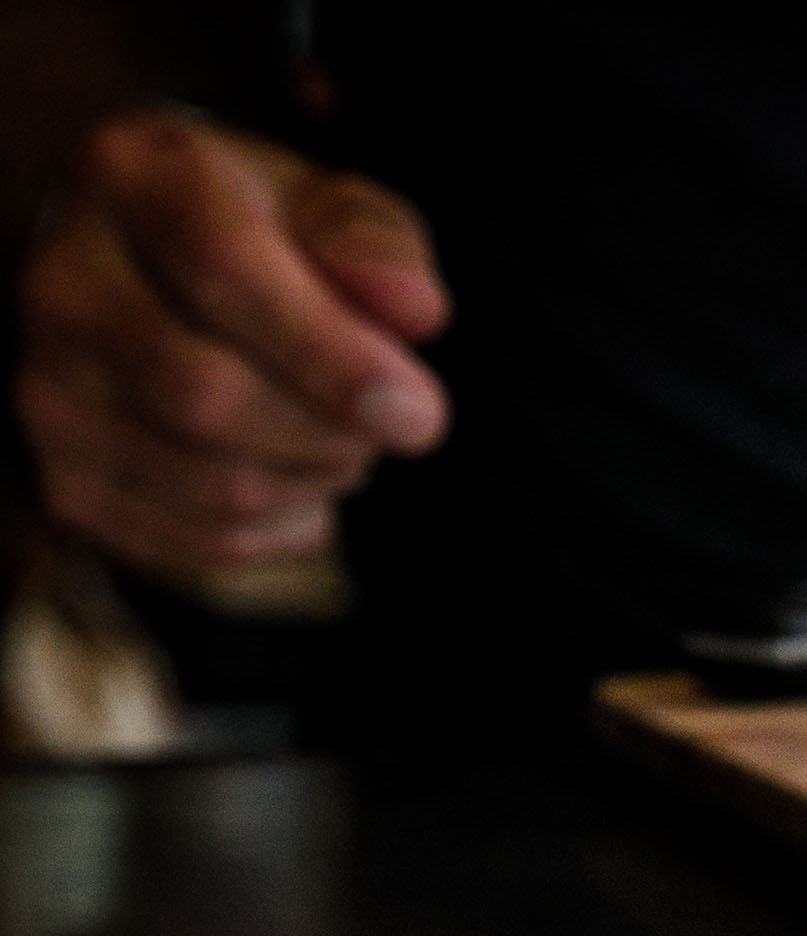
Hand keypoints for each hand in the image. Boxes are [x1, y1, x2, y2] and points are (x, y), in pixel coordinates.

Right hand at [15, 110, 448, 580]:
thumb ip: (376, 244)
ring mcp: (47, 391)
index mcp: (131, 183)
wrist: (152, 286)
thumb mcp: (326, 211)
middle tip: (392, 420)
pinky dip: (289, 526)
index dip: (334, 356)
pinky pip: (209, 541)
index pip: (222, 270)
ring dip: (320, 480)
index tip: (419, 412)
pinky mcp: (66, 482)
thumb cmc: (259, 240)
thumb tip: (412, 308)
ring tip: (342, 438)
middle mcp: (62, 284)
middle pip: (207, 394)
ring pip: (216, 485)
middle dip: (333, 431)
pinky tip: (298, 475)